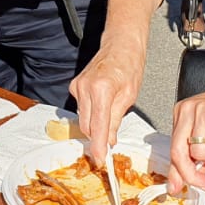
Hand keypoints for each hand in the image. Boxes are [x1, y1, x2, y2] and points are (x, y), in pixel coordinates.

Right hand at [67, 39, 146, 161]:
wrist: (120, 45)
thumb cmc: (129, 65)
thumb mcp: (129, 96)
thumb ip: (116, 120)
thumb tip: (108, 140)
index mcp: (102, 89)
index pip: (97, 126)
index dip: (98, 146)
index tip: (99, 159)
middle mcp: (85, 87)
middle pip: (87, 126)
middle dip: (97, 137)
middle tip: (109, 143)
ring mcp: (77, 86)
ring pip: (83, 119)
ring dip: (94, 125)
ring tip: (110, 116)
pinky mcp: (75, 86)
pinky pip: (81, 109)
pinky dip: (91, 113)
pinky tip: (102, 106)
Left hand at [169, 64, 204, 193]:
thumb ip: (198, 152)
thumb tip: (187, 176)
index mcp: (183, 113)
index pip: (173, 148)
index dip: (176, 172)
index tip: (177, 187)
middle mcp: (188, 109)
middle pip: (179, 152)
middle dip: (191, 174)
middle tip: (204, 184)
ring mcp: (201, 110)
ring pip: (200, 153)